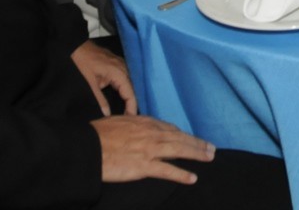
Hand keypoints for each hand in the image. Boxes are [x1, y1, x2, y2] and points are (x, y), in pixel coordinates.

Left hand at [72, 41, 136, 115]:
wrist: (75, 46)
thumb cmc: (82, 62)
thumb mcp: (90, 83)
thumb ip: (100, 100)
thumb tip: (107, 114)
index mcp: (119, 73)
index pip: (131, 94)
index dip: (132, 108)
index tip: (130, 120)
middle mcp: (124, 68)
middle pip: (133, 89)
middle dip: (132, 104)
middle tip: (129, 119)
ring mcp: (121, 64)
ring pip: (130, 83)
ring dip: (130, 96)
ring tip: (128, 110)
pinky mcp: (117, 63)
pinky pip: (126, 77)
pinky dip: (126, 88)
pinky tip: (124, 96)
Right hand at [92, 114, 214, 184]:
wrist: (87, 147)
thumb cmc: (97, 134)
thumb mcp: (118, 121)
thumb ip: (132, 124)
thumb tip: (137, 126)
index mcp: (143, 122)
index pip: (169, 128)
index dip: (182, 134)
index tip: (191, 138)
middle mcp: (150, 133)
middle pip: (179, 137)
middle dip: (196, 142)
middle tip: (211, 147)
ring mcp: (148, 149)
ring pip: (179, 150)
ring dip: (196, 153)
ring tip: (209, 157)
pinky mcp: (143, 166)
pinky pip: (167, 170)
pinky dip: (181, 174)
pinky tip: (192, 178)